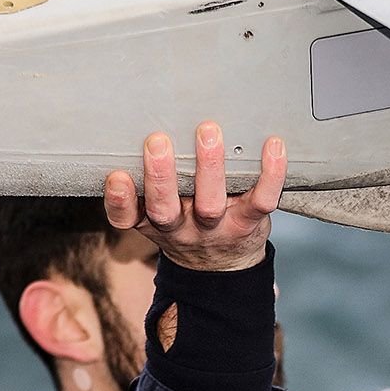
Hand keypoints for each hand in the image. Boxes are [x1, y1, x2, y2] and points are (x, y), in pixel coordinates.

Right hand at [105, 123, 286, 271]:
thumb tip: (146, 124)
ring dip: (209, 167)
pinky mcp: (248, 223)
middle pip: (165, 209)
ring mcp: (216, 228)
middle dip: (160, 176)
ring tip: (208, 133)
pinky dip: (269, 174)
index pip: (127, 217)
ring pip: (210, 204)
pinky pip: (261, 201)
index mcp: (152, 221)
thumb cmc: (188, 223)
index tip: (117, 176)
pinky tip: (272, 146)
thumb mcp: (159, 211)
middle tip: (157, 142)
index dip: (120, 200)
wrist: (224, 266)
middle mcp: (181, 228)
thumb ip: (151, 181)